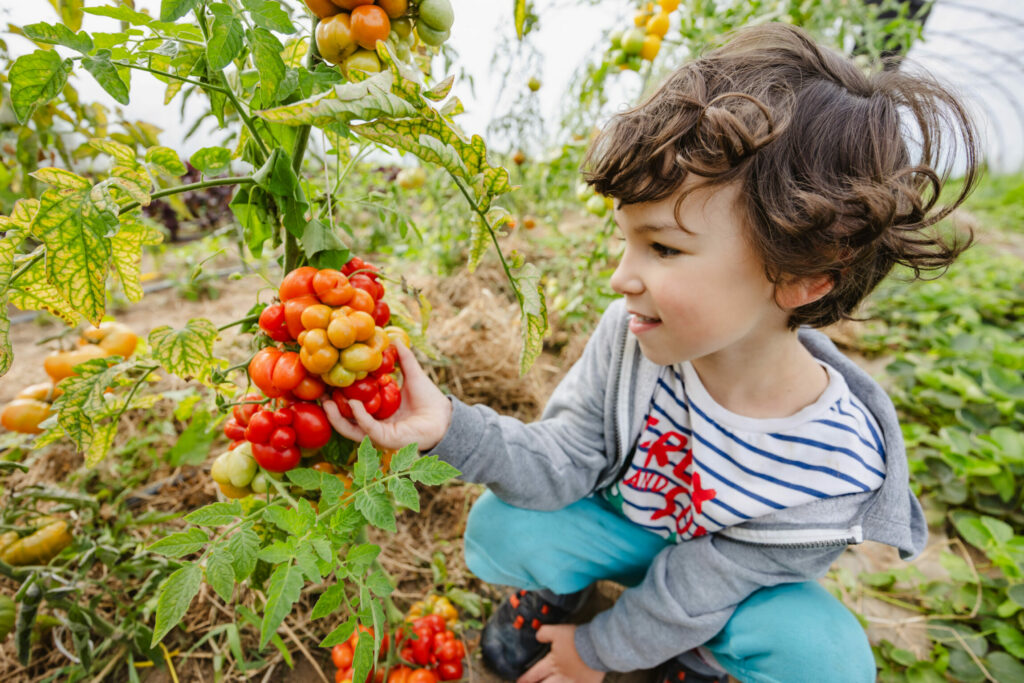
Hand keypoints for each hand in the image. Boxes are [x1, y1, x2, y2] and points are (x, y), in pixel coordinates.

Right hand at [323, 343, 452, 451]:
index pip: (351, 402)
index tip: (326, 378)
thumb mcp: (413, 375)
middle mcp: (374, 423)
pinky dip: (358, 415)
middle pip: (344, 417)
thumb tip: (393, 339)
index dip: (338, 392)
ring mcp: (378, 433)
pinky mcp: (385, 439)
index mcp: (378, 410)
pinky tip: (352, 402)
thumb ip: (403, 359)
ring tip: (325, 400)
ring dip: (336, 415)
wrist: (445, 418)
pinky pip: (366, 428)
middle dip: (329, 406)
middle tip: (318, 391)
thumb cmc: (430, 400)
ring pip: (350, 428)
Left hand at [517, 625, 603, 682]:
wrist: (596, 646)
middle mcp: (561, 676)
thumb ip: (544, 633)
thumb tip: (537, 637)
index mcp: (553, 663)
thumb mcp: (557, 631)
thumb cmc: (577, 639)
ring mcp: (573, 682)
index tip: (519, 682)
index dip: (526, 678)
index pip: (535, 673)